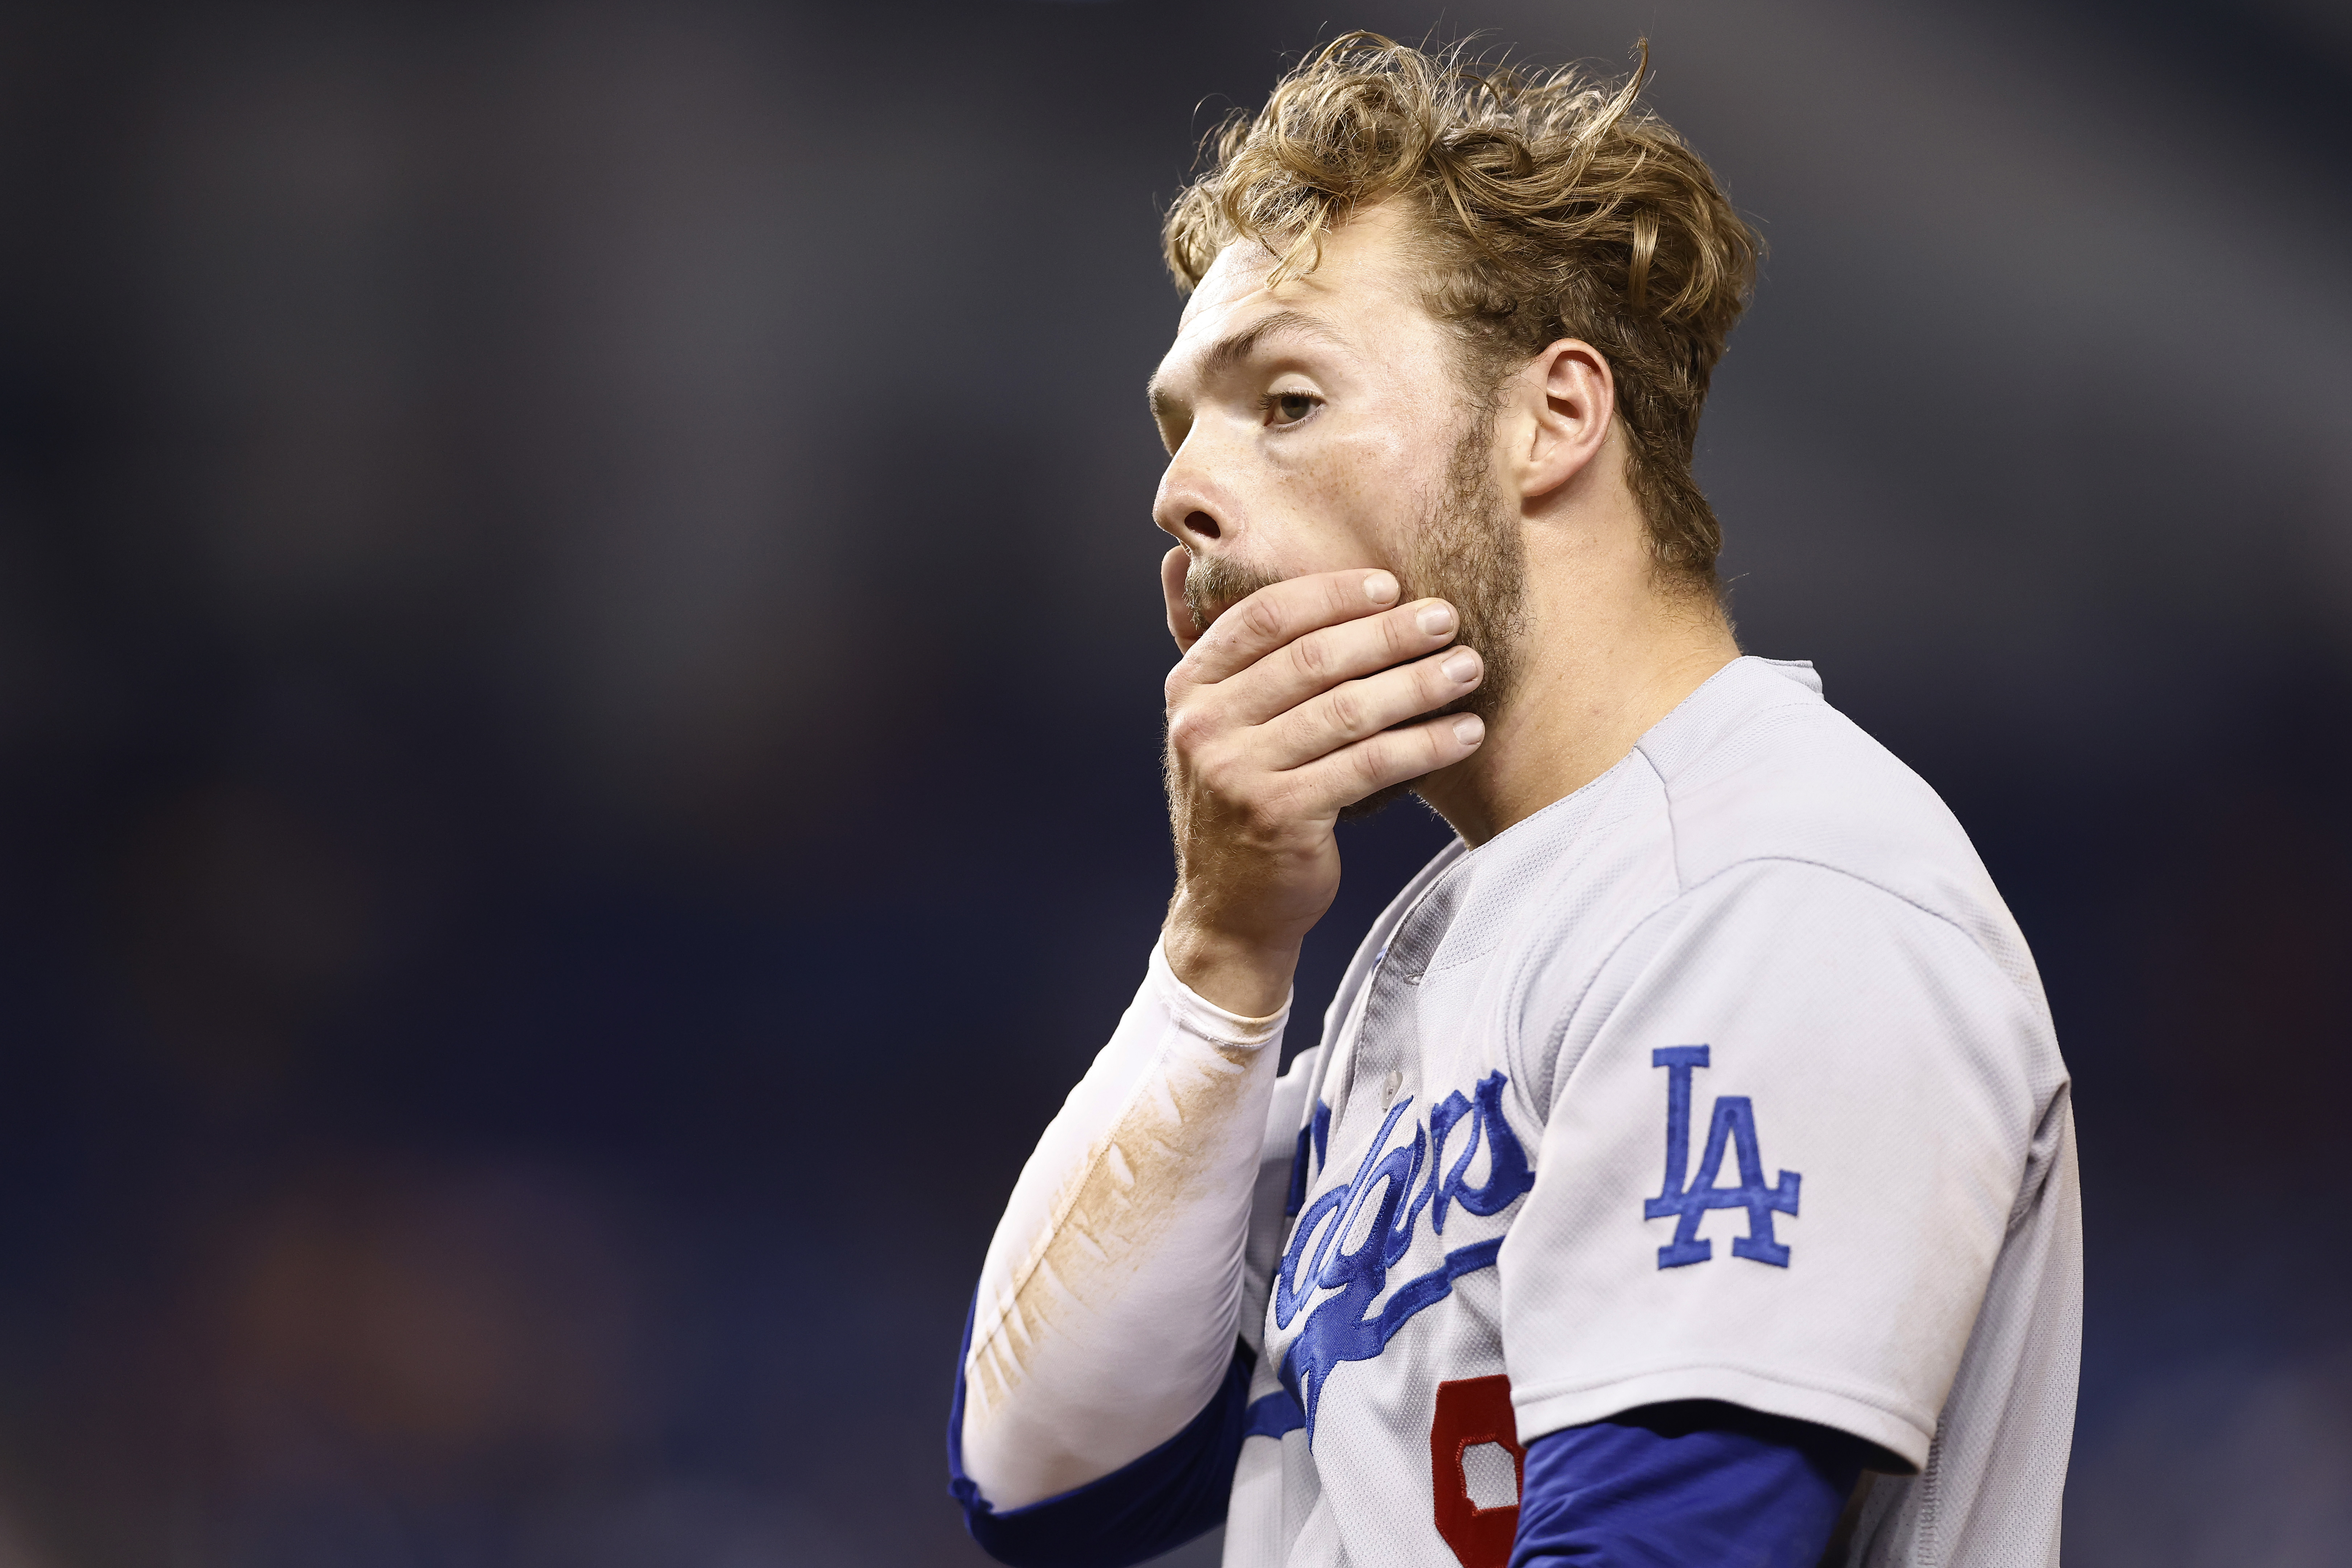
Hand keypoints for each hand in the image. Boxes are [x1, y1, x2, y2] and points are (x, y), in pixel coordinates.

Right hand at [1156, 548, 1485, 1014]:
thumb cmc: (1245, 801)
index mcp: (1190, 688)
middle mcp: (1204, 725)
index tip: (1390, 585)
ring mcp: (1238, 772)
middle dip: (1389, 633)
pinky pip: (1369, 765)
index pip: (1264, 617)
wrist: (1229, 908)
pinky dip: (1424, 745)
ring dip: (1418, 684)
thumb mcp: (1223, 728)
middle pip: (1313, 658)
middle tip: (1447, 619)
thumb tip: (1235, 572)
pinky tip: (1465, 732)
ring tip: (1468, 668)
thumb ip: (1240, 662)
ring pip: (1348, 710)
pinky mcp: (1281, 815)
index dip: (1331, 594)